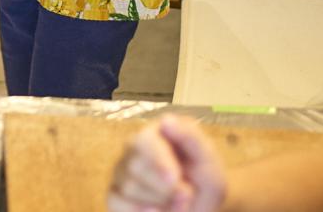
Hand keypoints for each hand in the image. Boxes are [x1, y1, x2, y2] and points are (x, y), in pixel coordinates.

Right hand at [107, 117, 226, 211]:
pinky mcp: (115, 194)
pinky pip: (114, 201)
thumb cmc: (204, 181)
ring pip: (129, 187)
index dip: (158, 160)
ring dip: (159, 201)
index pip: (144, 141)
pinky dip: (136, 210)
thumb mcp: (208, 160)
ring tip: (179, 205)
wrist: (204, 206)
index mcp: (155, 133)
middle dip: (164, 188)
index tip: (175, 179)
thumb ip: (191, 138)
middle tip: (187, 196)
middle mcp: (133, 149)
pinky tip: (156, 211)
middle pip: (136, 166)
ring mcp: (122, 172)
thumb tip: (166, 120)